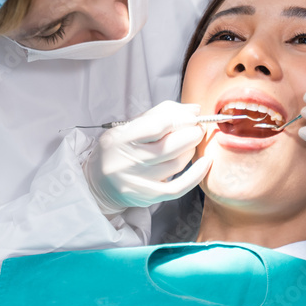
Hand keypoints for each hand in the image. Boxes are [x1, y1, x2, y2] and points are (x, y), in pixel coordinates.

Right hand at [83, 101, 211, 214]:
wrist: (100, 183)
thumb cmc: (119, 149)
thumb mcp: (128, 126)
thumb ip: (159, 114)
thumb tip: (194, 109)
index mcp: (121, 139)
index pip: (157, 126)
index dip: (181, 118)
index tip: (192, 115)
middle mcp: (129, 161)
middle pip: (171, 146)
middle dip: (191, 133)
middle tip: (197, 127)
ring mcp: (139, 181)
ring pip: (177, 163)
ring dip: (191, 149)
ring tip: (190, 142)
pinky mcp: (149, 196)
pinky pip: (180, 187)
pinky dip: (197, 174)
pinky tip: (205, 162)